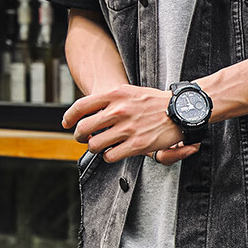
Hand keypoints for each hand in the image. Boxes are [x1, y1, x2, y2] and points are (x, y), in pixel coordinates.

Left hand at [62, 85, 199, 163]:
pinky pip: (110, 156)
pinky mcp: (136, 145)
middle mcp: (118, 110)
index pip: (81, 106)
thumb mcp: (129, 91)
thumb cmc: (154, 102)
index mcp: (115, 94)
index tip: (66, 123)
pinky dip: (108, 156)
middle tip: (83, 138)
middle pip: (84, 128)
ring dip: (93, 148)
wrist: (180, 110)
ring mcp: (127, 128)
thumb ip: (109, 100)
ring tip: (99, 147)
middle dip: (79, 136)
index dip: (69, 117)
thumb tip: (89, 111)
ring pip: (94, 145)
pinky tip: (113, 152)